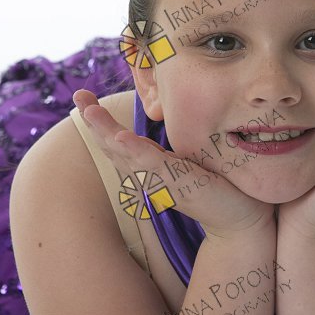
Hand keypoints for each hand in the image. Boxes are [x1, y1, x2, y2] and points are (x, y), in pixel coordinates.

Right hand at [72, 90, 273, 237]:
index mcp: (149, 168)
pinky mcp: (178, 182)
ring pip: (126, 153)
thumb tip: (162, 129)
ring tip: (88, 110)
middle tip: (77, 95)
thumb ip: (170, 151)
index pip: (116, 142)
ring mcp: (161, 179)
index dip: (97, 121)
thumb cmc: (214, 189)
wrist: (237, 219)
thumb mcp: (187, 164)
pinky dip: (136, 151)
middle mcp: (148, 175)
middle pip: (112, 145)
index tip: (82, 98)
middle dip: (93, 121)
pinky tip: (122, 137)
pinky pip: (153, 165)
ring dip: (105, 131)